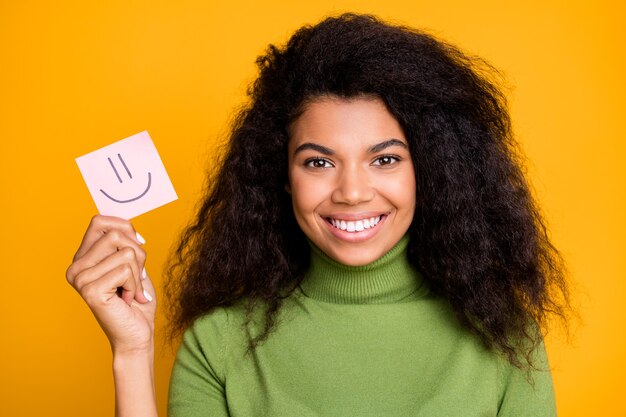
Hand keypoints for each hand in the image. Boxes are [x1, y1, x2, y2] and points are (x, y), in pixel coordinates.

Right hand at [66, 215, 156, 354]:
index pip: (100, 221)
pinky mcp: (90, 290)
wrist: (136, 336)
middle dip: (138, 254)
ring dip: (138, 274)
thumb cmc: (136, 301)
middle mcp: (76, 267)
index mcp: (82, 258)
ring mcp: (80, 279)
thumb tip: (126, 225)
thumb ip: (125, 243)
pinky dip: (136, 285)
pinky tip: (127, 300)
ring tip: (130, 291)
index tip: (137, 246)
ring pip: (126, 253)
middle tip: (135, 278)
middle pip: (117, 234)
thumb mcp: (133, 264)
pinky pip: (126, 271)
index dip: (126, 228)